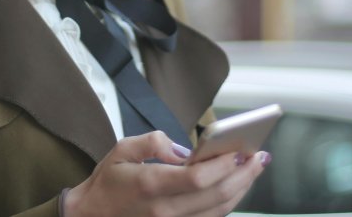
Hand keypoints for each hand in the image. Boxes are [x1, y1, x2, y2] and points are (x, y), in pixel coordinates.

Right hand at [63, 131, 269, 216]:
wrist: (91, 216)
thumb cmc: (107, 182)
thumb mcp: (121, 150)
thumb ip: (153, 142)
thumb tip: (184, 149)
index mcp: (150, 185)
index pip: (196, 178)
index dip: (222, 166)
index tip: (238, 151)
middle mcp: (163, 210)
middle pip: (214, 196)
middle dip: (242, 176)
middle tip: (259, 157)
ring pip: (217, 211)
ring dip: (240, 190)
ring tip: (254, 169)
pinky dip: (227, 203)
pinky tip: (236, 187)